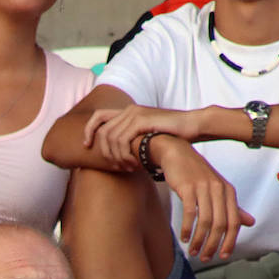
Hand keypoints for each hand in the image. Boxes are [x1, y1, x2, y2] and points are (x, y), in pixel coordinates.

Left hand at [83, 105, 201, 167]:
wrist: (191, 126)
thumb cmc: (172, 135)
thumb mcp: (147, 137)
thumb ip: (132, 141)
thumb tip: (119, 155)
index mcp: (128, 112)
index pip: (98, 117)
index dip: (88, 131)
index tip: (87, 147)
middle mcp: (129, 110)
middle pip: (102, 131)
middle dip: (105, 152)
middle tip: (116, 167)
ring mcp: (135, 114)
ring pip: (111, 138)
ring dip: (116, 157)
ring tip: (127, 168)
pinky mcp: (142, 120)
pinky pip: (122, 140)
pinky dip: (124, 155)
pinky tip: (133, 164)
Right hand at [152, 138, 255, 261]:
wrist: (176, 153)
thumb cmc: (197, 174)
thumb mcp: (218, 189)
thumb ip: (233, 207)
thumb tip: (251, 222)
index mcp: (229, 192)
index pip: (234, 222)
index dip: (230, 242)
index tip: (223, 256)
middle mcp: (219, 189)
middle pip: (221, 225)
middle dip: (213, 245)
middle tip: (205, 258)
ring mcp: (204, 187)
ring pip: (206, 221)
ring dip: (199, 241)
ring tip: (193, 251)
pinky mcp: (188, 187)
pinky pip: (190, 213)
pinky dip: (188, 229)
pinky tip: (184, 238)